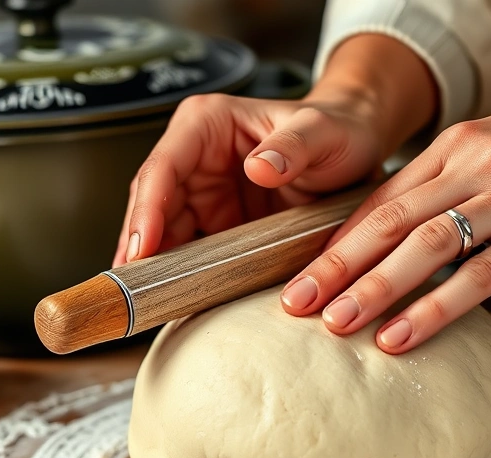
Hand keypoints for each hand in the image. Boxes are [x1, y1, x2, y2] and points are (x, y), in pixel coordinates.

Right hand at [113, 35, 436, 266]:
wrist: (356, 149)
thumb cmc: (337, 131)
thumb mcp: (322, 132)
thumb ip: (294, 145)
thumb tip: (259, 167)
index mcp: (207, 124)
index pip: (164, 167)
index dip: (148, 209)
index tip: (144, 246)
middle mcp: (195, 156)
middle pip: (151, 204)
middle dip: (139, 245)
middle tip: (134, 287)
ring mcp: (202, 192)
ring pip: (161, 232)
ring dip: (151, 266)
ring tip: (143, 301)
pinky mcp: (215, 223)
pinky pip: (187, 250)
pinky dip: (176, 274)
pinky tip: (170, 298)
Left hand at [280, 62, 490, 353]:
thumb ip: (454, 187)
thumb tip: (407, 240)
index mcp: (456, 147)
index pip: (382, 199)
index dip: (336, 242)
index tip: (299, 275)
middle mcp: (477, 166)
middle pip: (389, 221)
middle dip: (335, 265)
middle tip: (294, 304)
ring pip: (428, 246)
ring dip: (375, 288)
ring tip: (335, 325)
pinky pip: (483, 275)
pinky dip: (437, 308)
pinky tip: (403, 336)